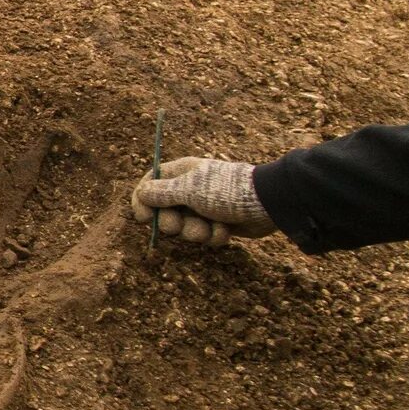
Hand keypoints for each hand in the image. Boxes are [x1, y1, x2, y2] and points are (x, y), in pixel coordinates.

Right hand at [131, 155, 275, 242]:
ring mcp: (205, 207)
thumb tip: (141, 193)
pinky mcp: (218, 223)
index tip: (143, 218)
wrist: (267, 204)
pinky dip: (213, 236)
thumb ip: (162, 193)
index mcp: (182, 173)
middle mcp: (190, 189)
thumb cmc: (225, 191)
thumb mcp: (189, 189)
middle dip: (172, 223)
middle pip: (164, 211)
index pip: (150, 183)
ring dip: (195, 232)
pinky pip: (204, 235)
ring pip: (185, 227)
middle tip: (178, 225)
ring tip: (210, 227)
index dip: (142, 201)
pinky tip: (225, 230)